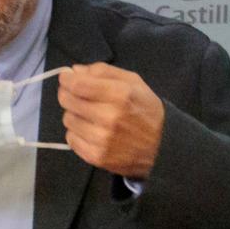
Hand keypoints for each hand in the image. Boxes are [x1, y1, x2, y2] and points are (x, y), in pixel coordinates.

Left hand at [57, 63, 164, 178]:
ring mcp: (102, 139)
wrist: (162, 146)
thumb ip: (103, 71)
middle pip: (68, 101)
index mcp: (120, 95)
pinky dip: (77, 133)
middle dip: (68, 94)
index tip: (66, 78)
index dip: (67, 79)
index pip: (77, 85)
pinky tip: (91, 131)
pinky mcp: (96, 157)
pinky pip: (71, 139)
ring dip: (74, 115)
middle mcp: (109, 117)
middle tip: (76, 95)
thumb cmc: (146, 110)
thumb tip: (74, 71)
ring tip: (90, 115)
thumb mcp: (133, 82)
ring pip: (68, 120)